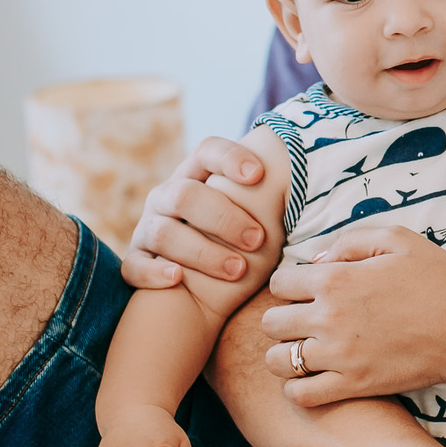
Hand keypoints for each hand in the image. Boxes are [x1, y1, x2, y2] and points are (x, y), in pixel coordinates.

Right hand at [120, 138, 268, 289]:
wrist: (199, 295)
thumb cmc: (239, 248)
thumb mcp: (253, 220)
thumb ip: (267, 201)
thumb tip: (310, 182)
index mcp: (195, 177)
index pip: (207, 151)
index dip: (230, 158)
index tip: (260, 175)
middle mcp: (166, 197)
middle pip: (186, 194)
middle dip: (224, 217)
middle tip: (259, 239)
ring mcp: (148, 229)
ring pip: (165, 233)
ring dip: (204, 251)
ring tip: (238, 269)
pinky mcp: (135, 262)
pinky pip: (135, 266)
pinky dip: (155, 272)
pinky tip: (178, 278)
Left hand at [262, 225, 445, 406]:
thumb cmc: (438, 281)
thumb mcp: (399, 240)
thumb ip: (350, 241)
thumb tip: (317, 260)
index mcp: (336, 279)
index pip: (279, 282)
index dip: (291, 284)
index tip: (308, 291)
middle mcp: (329, 318)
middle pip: (270, 322)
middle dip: (283, 318)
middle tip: (306, 320)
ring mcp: (339, 356)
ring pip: (278, 360)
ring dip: (285, 353)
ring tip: (306, 349)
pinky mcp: (353, 386)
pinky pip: (301, 394)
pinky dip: (299, 387)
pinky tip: (316, 376)